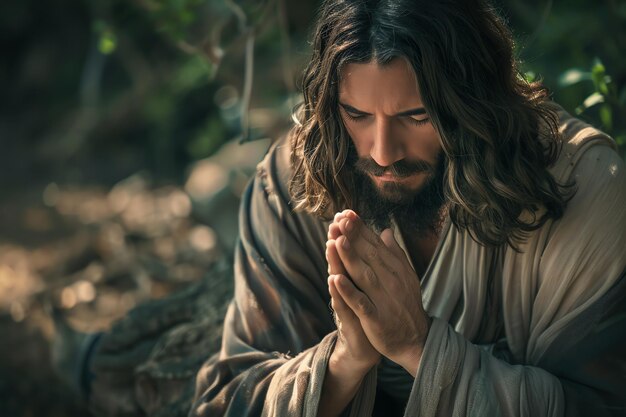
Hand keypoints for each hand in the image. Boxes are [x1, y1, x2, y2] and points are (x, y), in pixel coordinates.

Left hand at [332, 210, 430, 375]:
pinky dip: (348, 291)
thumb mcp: (404, 277)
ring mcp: (383, 299)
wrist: (417, 340)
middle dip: (353, 237)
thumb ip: (394, 254)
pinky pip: (360, 303)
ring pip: (364, 275)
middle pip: (368, 255)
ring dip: (350, 257)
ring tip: (336, 240)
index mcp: (395, 270)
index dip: (360, 229)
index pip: (375, 245)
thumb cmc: (406, 305)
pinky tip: (335, 279)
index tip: (346, 213)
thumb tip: (385, 231)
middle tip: (339, 219)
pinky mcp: (376, 319)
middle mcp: (390, 281)